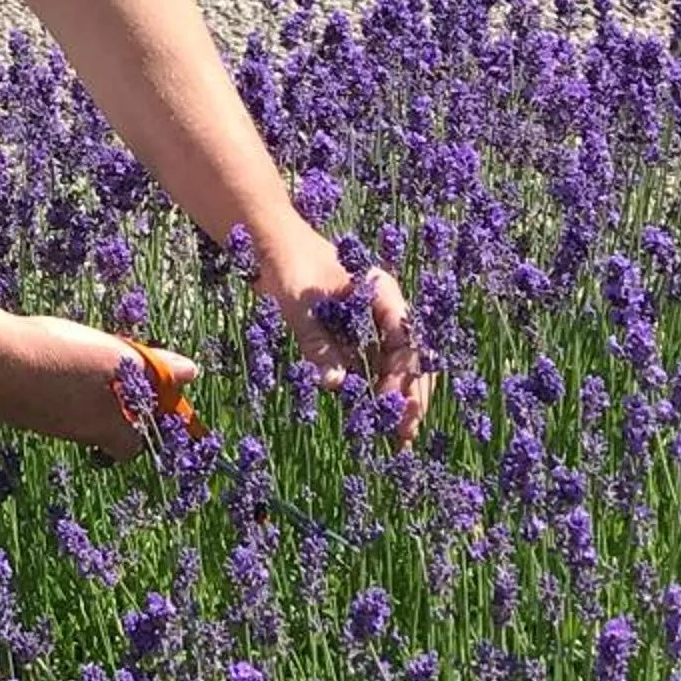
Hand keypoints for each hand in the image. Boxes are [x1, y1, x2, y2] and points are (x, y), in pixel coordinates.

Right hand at [0, 315, 201, 461]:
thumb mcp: (116, 354)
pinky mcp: (20, 414)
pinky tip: (44, 366)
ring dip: (80, 399)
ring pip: (74, 419)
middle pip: (104, 432)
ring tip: (73, 363)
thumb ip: (156, 368)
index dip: (142, 427)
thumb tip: (191, 373)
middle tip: (107, 375)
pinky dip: (51, 393)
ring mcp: (46, 427)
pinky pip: (45, 409)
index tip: (142, 400)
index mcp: (107, 426)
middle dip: (110, 408)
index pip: (133, 446)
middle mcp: (78, 435)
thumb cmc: (62, 355)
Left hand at [257, 231, 436, 446]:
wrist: (268, 242)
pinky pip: (371, 366)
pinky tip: (373, 418)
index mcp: (382, 294)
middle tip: (406, 436)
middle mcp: (383, 310)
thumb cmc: (287, 264)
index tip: (394, 408)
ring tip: (398, 438)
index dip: (404, 378)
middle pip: (410, 358)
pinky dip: (375, 392)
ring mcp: (370, 323)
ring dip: (398, 400)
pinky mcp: (352, 335)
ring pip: (395, 367)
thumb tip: (336, 384)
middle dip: (412, 398)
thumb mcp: (298, 303)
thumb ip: (317, 341)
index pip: (406, 342)